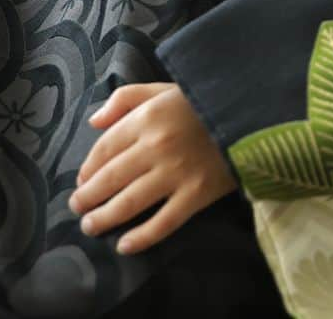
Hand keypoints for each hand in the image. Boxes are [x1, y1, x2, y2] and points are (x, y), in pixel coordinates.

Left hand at [70, 82, 235, 253]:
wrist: (254, 111)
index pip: (104, 148)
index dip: (87, 167)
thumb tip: (93, 121)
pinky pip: (162, 223)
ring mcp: (176, 172)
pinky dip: (140, 238)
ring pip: (128, 203)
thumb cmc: (206, 99)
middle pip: (109, 179)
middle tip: (79, 207)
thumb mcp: (166, 88)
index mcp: (148, 117)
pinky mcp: (197, 194)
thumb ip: (127, 97)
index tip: (82, 179)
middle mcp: (156, 146)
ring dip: (103, 218)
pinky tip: (125, 244)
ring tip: (91, 225)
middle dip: (87, 197)